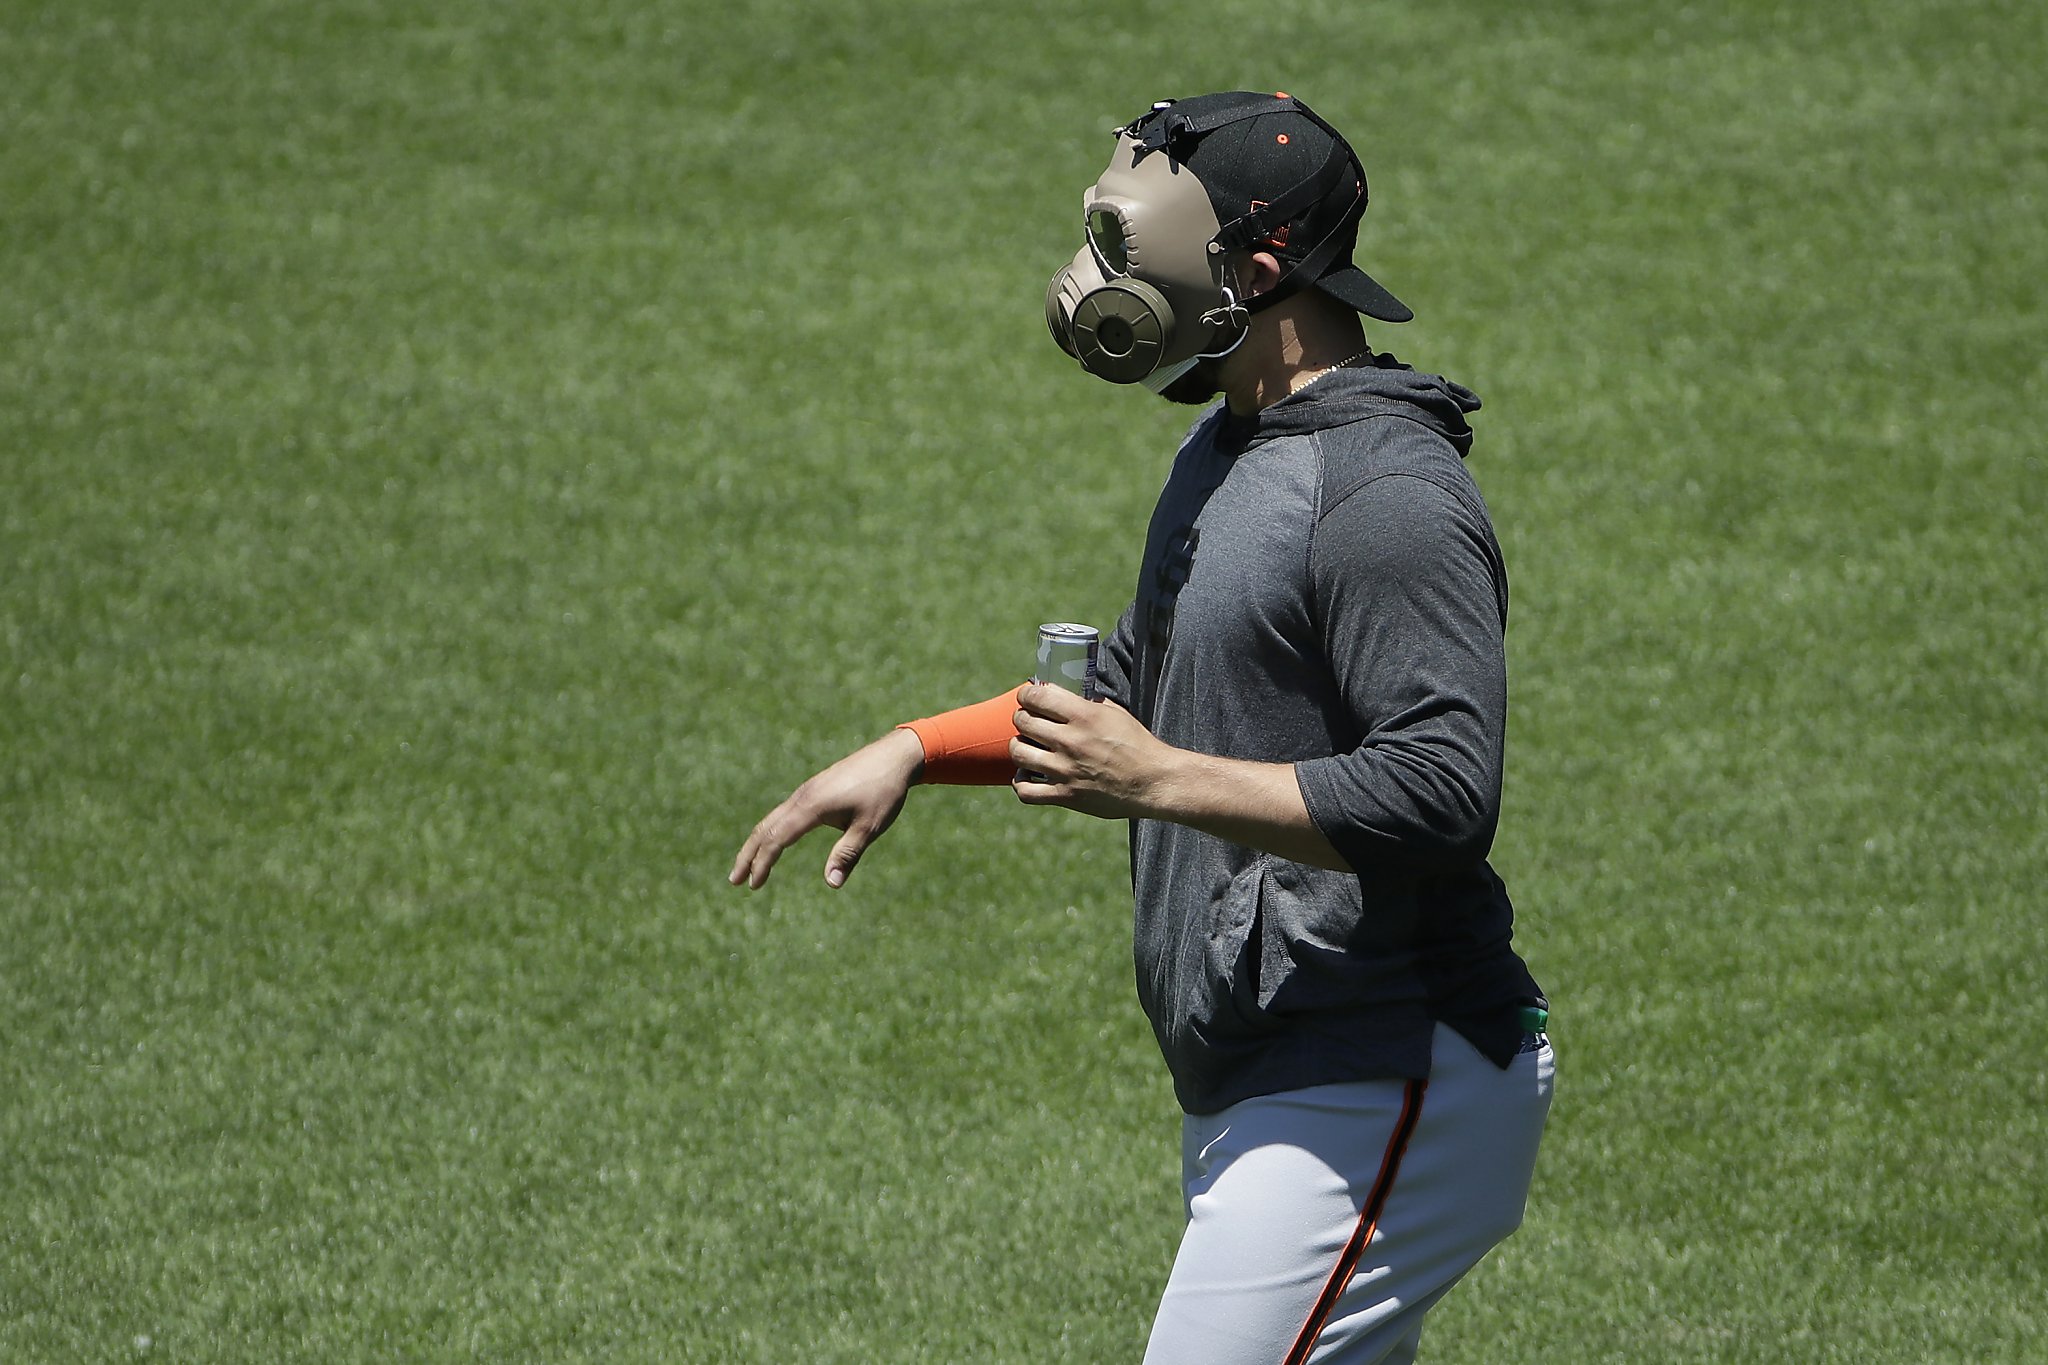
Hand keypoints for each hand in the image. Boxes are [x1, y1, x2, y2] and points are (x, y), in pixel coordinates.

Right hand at [729, 727, 924, 889]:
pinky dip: (771, 830)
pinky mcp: (814, 789)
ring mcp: (807, 791)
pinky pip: (783, 812)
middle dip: (748, 855)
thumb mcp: (869, 827)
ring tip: (748, 865)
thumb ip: (848, 854)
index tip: (753, 885)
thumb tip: (831, 885)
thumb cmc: (884, 792)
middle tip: (734, 881)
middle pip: (765, 827)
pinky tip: (775, 841)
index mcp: (812, 806)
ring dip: (758, 842)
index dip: (763, 863)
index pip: (778, 838)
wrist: (894, 756)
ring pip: (772, 818)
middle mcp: (803, 797)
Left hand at [1009, 683, 1178, 819]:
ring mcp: (1065, 771)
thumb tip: (1064, 693)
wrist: (1153, 782)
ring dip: (1019, 746)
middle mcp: (1071, 741)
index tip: (1028, 697)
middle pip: (1023, 722)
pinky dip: (1021, 783)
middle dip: (1023, 717)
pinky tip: (1028, 775)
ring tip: (1027, 746)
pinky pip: (1026, 791)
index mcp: (1084, 716)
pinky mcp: (1065, 796)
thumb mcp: (1115, 712)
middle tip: (1029, 720)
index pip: (1036, 697)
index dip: (1026, 695)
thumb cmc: (1137, 745)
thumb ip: (1087, 702)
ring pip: (1019, 753)